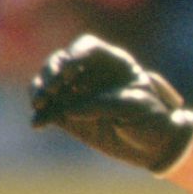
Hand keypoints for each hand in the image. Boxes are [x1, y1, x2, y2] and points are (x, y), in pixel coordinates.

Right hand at [29, 35, 192, 172]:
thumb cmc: (153, 120)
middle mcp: (91, 74)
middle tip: (50, 90)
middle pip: (61, 61)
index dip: (76, 54)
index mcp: (114, 64)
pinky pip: (48, 110)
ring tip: (39, 104)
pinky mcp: (68, 114)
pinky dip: (40, 115)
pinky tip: (37, 124)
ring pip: (48, 83)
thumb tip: (67, 111)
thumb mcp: (136, 108)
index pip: (88, 48)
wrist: (155, 146)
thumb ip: (104, 105)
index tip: (69, 71)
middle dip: (51, 72)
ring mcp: (77, 93)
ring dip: (39, 90)